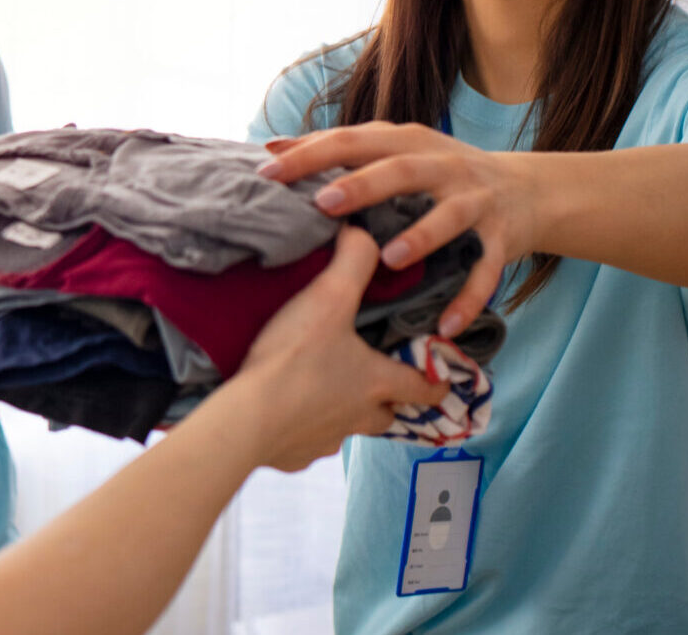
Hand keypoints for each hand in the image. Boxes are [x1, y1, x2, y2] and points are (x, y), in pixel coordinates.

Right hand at [222, 228, 449, 471]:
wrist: (245, 420)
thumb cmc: (294, 359)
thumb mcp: (328, 298)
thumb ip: (352, 261)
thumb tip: (364, 233)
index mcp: (376, 382)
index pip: (425, 387)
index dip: (437, 381)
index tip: (442, 378)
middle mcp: (359, 417)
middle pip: (387, 415)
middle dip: (386, 400)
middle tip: (373, 380)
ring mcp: (326, 441)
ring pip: (347, 429)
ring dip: (343, 412)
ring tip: (322, 390)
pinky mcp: (294, 455)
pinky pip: (307, 442)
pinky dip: (303, 428)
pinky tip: (284, 411)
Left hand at [258, 122, 542, 338]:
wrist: (527, 190)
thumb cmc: (441, 173)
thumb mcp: (397, 151)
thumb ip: (340, 150)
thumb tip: (273, 147)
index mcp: (408, 143)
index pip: (353, 141)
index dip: (311, 155)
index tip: (267, 172)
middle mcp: (443, 166)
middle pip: (400, 171)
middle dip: (362, 185)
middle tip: (323, 202)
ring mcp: (474, 201)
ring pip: (448, 217)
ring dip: (420, 237)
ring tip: (389, 260)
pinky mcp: (500, 238)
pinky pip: (486, 271)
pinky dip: (468, 298)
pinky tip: (446, 325)